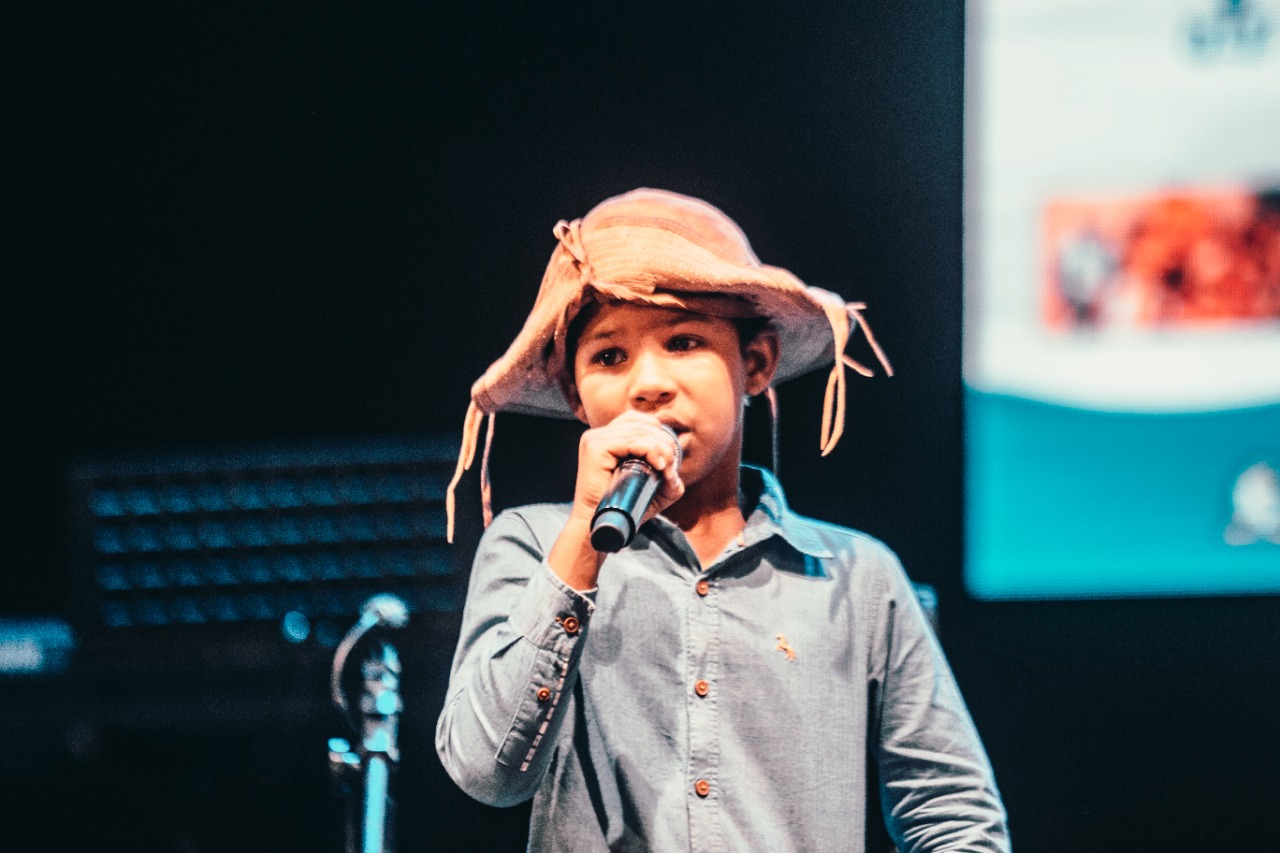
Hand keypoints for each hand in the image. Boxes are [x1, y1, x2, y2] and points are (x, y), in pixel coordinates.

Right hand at [570, 411, 684, 526]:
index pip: (638, 420)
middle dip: (664, 444)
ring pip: (639, 432)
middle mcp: (598, 434)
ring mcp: (594, 439)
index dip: (659, 434)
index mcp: (607, 438)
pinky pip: (630, 440)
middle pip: (642, 424)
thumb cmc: (623, 510)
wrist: (599, 527)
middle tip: (671, 469)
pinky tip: (658, 466)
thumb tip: (677, 478)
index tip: (670, 462)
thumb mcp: (651, 493)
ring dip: (661, 450)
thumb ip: (667, 483)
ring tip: (666, 471)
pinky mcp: (595, 448)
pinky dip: (650, 450)